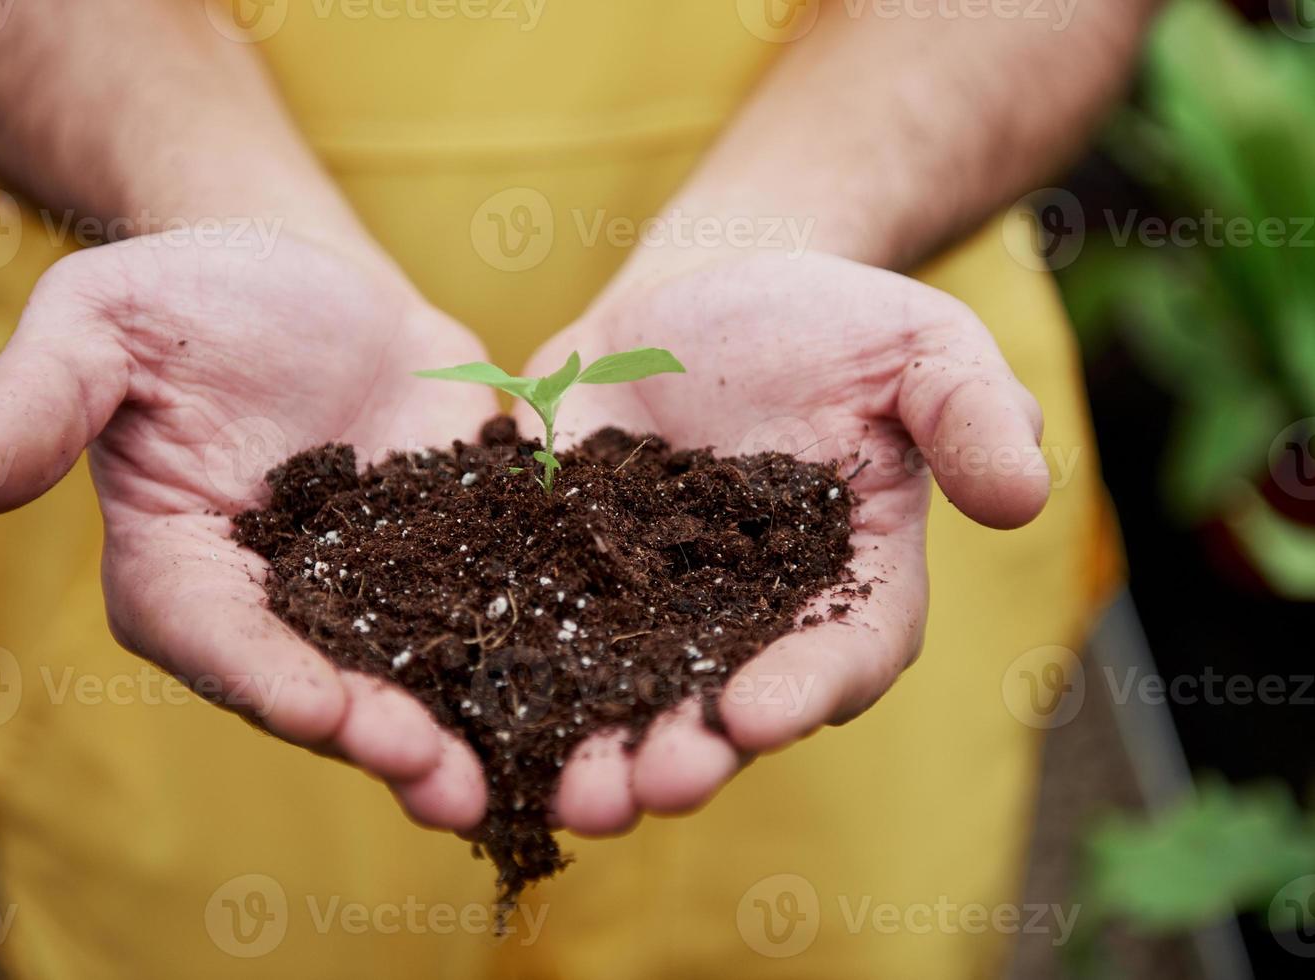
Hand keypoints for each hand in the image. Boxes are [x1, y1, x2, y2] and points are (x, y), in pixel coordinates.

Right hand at [0, 230, 494, 831]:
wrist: (312, 277)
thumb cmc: (194, 296)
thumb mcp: (103, 321)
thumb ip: (47, 396)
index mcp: (181, 568)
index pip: (215, 639)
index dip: (267, 679)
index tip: (324, 713)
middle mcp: (278, 603)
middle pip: (323, 683)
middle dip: (379, 735)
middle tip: (440, 778)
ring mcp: (374, 589)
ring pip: (412, 673)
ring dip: (458, 728)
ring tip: (506, 778)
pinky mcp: (452, 559)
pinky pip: (488, 610)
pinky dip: (525, 651)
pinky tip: (575, 692)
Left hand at [524, 249, 1050, 834]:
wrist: (703, 295)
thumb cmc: (830, 323)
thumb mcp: (920, 346)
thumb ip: (972, 413)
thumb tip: (1027, 497)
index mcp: (848, 584)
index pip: (841, 653)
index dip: (805, 689)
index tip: (761, 717)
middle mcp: (748, 623)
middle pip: (723, 708)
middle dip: (688, 753)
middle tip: (647, 788)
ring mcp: (650, 609)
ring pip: (624, 695)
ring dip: (595, 750)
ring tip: (564, 793)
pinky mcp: (566, 576)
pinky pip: (537, 628)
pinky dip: (511, 670)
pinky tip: (475, 707)